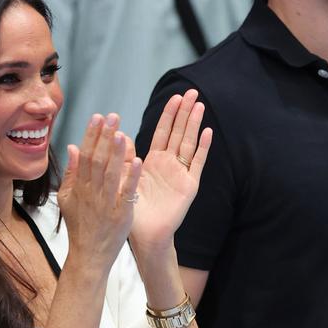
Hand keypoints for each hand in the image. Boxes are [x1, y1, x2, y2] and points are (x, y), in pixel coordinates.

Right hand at [57, 113, 140, 274]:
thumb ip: (71, 173)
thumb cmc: (80, 226)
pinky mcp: (121, 215)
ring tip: (122, 132)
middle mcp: (92, 193)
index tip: (97, 117)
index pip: (85, 156)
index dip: (91, 135)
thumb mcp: (67, 199)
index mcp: (80, 187)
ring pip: (111, 175)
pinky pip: (126, 194)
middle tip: (112, 117)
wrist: (88, 255)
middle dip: (104, 137)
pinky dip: (132, 178)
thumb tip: (72, 146)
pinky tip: (138, 161)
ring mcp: (106, 204)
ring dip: (116, 153)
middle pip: (97, 161)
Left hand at [130, 89, 211, 255]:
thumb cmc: (134, 212)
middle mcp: (169, 165)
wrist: (146, 235)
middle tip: (192, 91)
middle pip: (178, 132)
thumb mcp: (126, 181)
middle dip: (185, 112)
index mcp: (153, 162)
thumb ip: (125, 159)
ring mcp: (181, 174)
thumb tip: (119, 135)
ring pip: (189, 143)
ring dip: (194, 124)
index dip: (169, 114)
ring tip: (200, 105)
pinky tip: (208, 132)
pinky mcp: (189, 185)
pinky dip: (202, 147)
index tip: (175, 96)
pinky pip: (197, 163)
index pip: (162, 132)